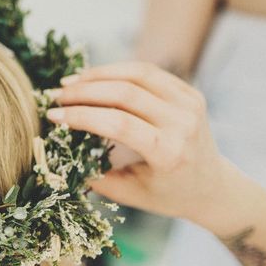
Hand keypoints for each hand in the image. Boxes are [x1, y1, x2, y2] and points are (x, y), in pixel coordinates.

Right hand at [47, 62, 229, 222]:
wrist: (212, 186)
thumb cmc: (165, 195)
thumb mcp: (129, 195)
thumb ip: (96, 177)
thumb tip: (58, 156)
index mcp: (169, 153)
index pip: (118, 124)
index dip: (82, 115)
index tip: (54, 116)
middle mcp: (183, 123)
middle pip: (126, 93)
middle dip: (84, 91)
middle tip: (56, 96)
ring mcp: (190, 103)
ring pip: (137, 74)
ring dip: (98, 74)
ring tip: (70, 82)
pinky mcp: (189, 91)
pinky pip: (148, 72)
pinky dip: (116, 71)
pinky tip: (93, 78)